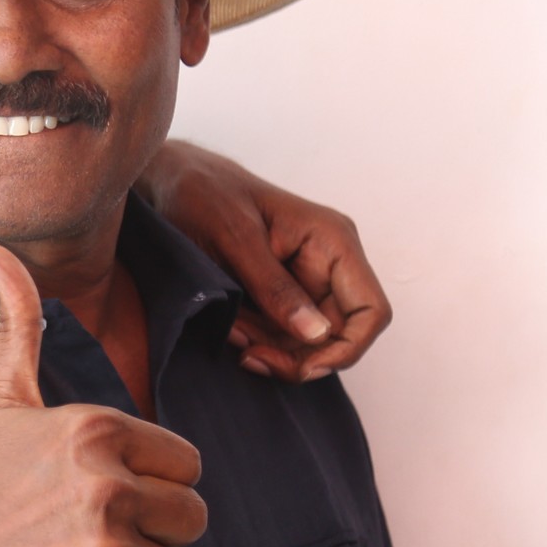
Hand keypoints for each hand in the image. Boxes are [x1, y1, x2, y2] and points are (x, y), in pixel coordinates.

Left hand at [138, 140, 393, 380]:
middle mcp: (329, 262)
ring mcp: (307, 278)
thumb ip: (274, 287)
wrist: (175, 180)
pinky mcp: (282, 291)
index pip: (370, 311)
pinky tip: (232, 329)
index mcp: (333, 242)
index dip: (346, 348)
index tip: (303, 367)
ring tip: (233, 334)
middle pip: (340, 335)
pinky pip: (284, 332)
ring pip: (310, 341)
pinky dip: (260, 340)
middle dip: (299, 356)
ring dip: (274, 350)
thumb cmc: (206, 194)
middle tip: (252, 358)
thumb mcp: (235, 240)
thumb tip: (316, 333)